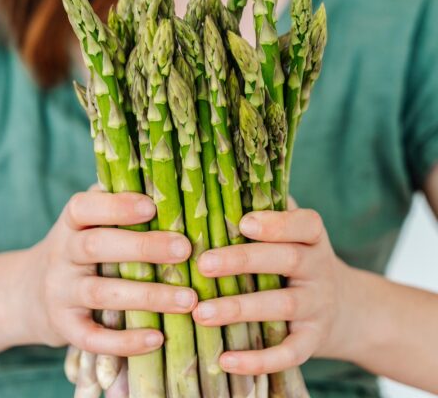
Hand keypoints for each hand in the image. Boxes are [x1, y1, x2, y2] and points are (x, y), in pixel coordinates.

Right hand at [20, 190, 195, 355]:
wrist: (27, 293)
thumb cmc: (78, 250)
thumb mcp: (86, 224)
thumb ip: (114, 206)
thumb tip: (164, 183)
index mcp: (71, 224)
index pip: (84, 207)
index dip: (116, 206)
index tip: (152, 206)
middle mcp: (61, 254)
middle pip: (96, 246)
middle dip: (142, 247)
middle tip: (184, 249)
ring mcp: (60, 292)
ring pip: (101, 293)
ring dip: (148, 296)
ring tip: (188, 299)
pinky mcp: (63, 328)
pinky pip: (91, 338)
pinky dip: (124, 341)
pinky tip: (158, 339)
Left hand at [192, 207, 350, 374]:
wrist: (346, 309)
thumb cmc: (301, 261)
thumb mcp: (297, 236)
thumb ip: (272, 213)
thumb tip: (225, 186)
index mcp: (313, 239)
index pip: (305, 224)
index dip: (277, 223)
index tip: (243, 223)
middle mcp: (319, 269)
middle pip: (286, 260)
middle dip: (243, 261)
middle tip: (203, 264)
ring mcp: (318, 307)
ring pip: (282, 305)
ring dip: (240, 309)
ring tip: (201, 313)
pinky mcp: (313, 341)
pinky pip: (289, 352)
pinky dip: (259, 359)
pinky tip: (225, 360)